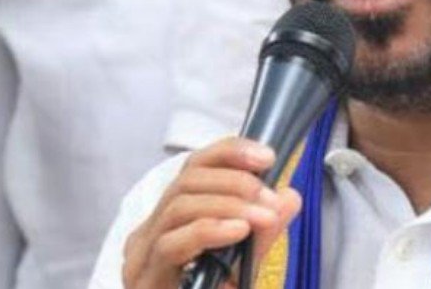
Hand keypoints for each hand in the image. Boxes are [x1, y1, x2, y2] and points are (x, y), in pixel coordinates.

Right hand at [122, 138, 302, 288]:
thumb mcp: (245, 261)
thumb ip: (264, 229)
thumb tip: (289, 195)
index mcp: (171, 220)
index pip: (195, 167)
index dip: (230, 153)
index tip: (268, 156)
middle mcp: (149, 234)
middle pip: (186, 181)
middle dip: (236, 182)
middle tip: (271, 198)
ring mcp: (141, 257)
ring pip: (179, 206)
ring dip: (228, 204)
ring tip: (262, 216)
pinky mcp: (144, 279)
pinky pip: (171, 243)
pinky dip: (209, 229)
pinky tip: (238, 231)